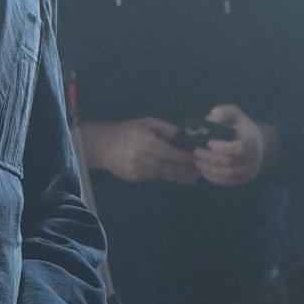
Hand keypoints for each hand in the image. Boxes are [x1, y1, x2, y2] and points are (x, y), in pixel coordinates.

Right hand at [78, 118, 199, 184]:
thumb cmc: (128, 130)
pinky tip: (176, 176)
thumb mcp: (148, 124)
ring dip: (179, 177)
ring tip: (193, 176)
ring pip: (163, 176)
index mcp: (148, 144)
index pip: (172, 153)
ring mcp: (139, 172)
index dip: (187, 157)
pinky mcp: (135, 179)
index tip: (199, 157)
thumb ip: (168, 130)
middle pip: (170, 168)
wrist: (102, 145)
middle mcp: (144, 160)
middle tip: (201, 171)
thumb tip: (186, 136)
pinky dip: (167, 178)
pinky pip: (155, 179)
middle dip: (186, 171)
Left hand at [193, 105, 268, 185]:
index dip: (223, 147)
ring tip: (197, 161)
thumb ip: (225, 112)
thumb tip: (212, 116)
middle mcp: (252, 158)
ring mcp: (249, 170)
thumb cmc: (242, 128)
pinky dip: (213, 177)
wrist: (258, 144)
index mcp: (251, 141)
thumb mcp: (236, 115)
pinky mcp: (243, 179)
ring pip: (227, 175)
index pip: (239, 148)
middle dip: (210, 158)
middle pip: (229, 163)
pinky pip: (227, 182)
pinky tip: (203, 170)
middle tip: (196, 151)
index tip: (209, 142)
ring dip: (209, 169)